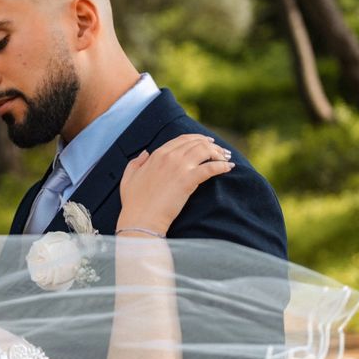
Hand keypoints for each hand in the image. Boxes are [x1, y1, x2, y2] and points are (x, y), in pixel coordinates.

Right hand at [117, 134, 233, 236]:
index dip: (197, 138)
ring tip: (227, 158)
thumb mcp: (129, 178)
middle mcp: (169, 157)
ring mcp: (179, 167)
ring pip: (205, 151)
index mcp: (156, 155)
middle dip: (212, 145)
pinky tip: (229, 168)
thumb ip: (135, 163)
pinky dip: (222, 166)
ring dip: (219, 153)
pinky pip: (211, 167)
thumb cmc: (134, 203)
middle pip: (197, 143)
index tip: (208, 142)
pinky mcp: (189, 180)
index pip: (182, 139)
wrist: (141, 220)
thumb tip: (145, 153)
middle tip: (222, 151)